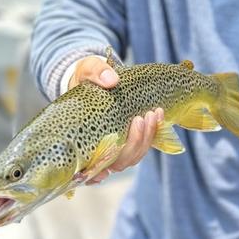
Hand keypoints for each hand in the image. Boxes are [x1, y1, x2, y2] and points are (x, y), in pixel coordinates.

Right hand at [69, 56, 162, 184]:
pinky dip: (153, 132)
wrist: (93, 76)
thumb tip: (111, 80)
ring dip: (147, 137)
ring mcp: (116, 145)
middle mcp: (99, 149)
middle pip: (120, 162)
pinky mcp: (130, 138)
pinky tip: (158, 114)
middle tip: (142, 118)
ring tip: (153, 113)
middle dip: (135, 142)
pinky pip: (143, 144)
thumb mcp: (86, 70)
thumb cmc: (84, 77)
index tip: (112, 156)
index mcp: (81, 141)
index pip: (91, 168)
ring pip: (134, 156)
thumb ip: (96, 73)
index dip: (101, 169)